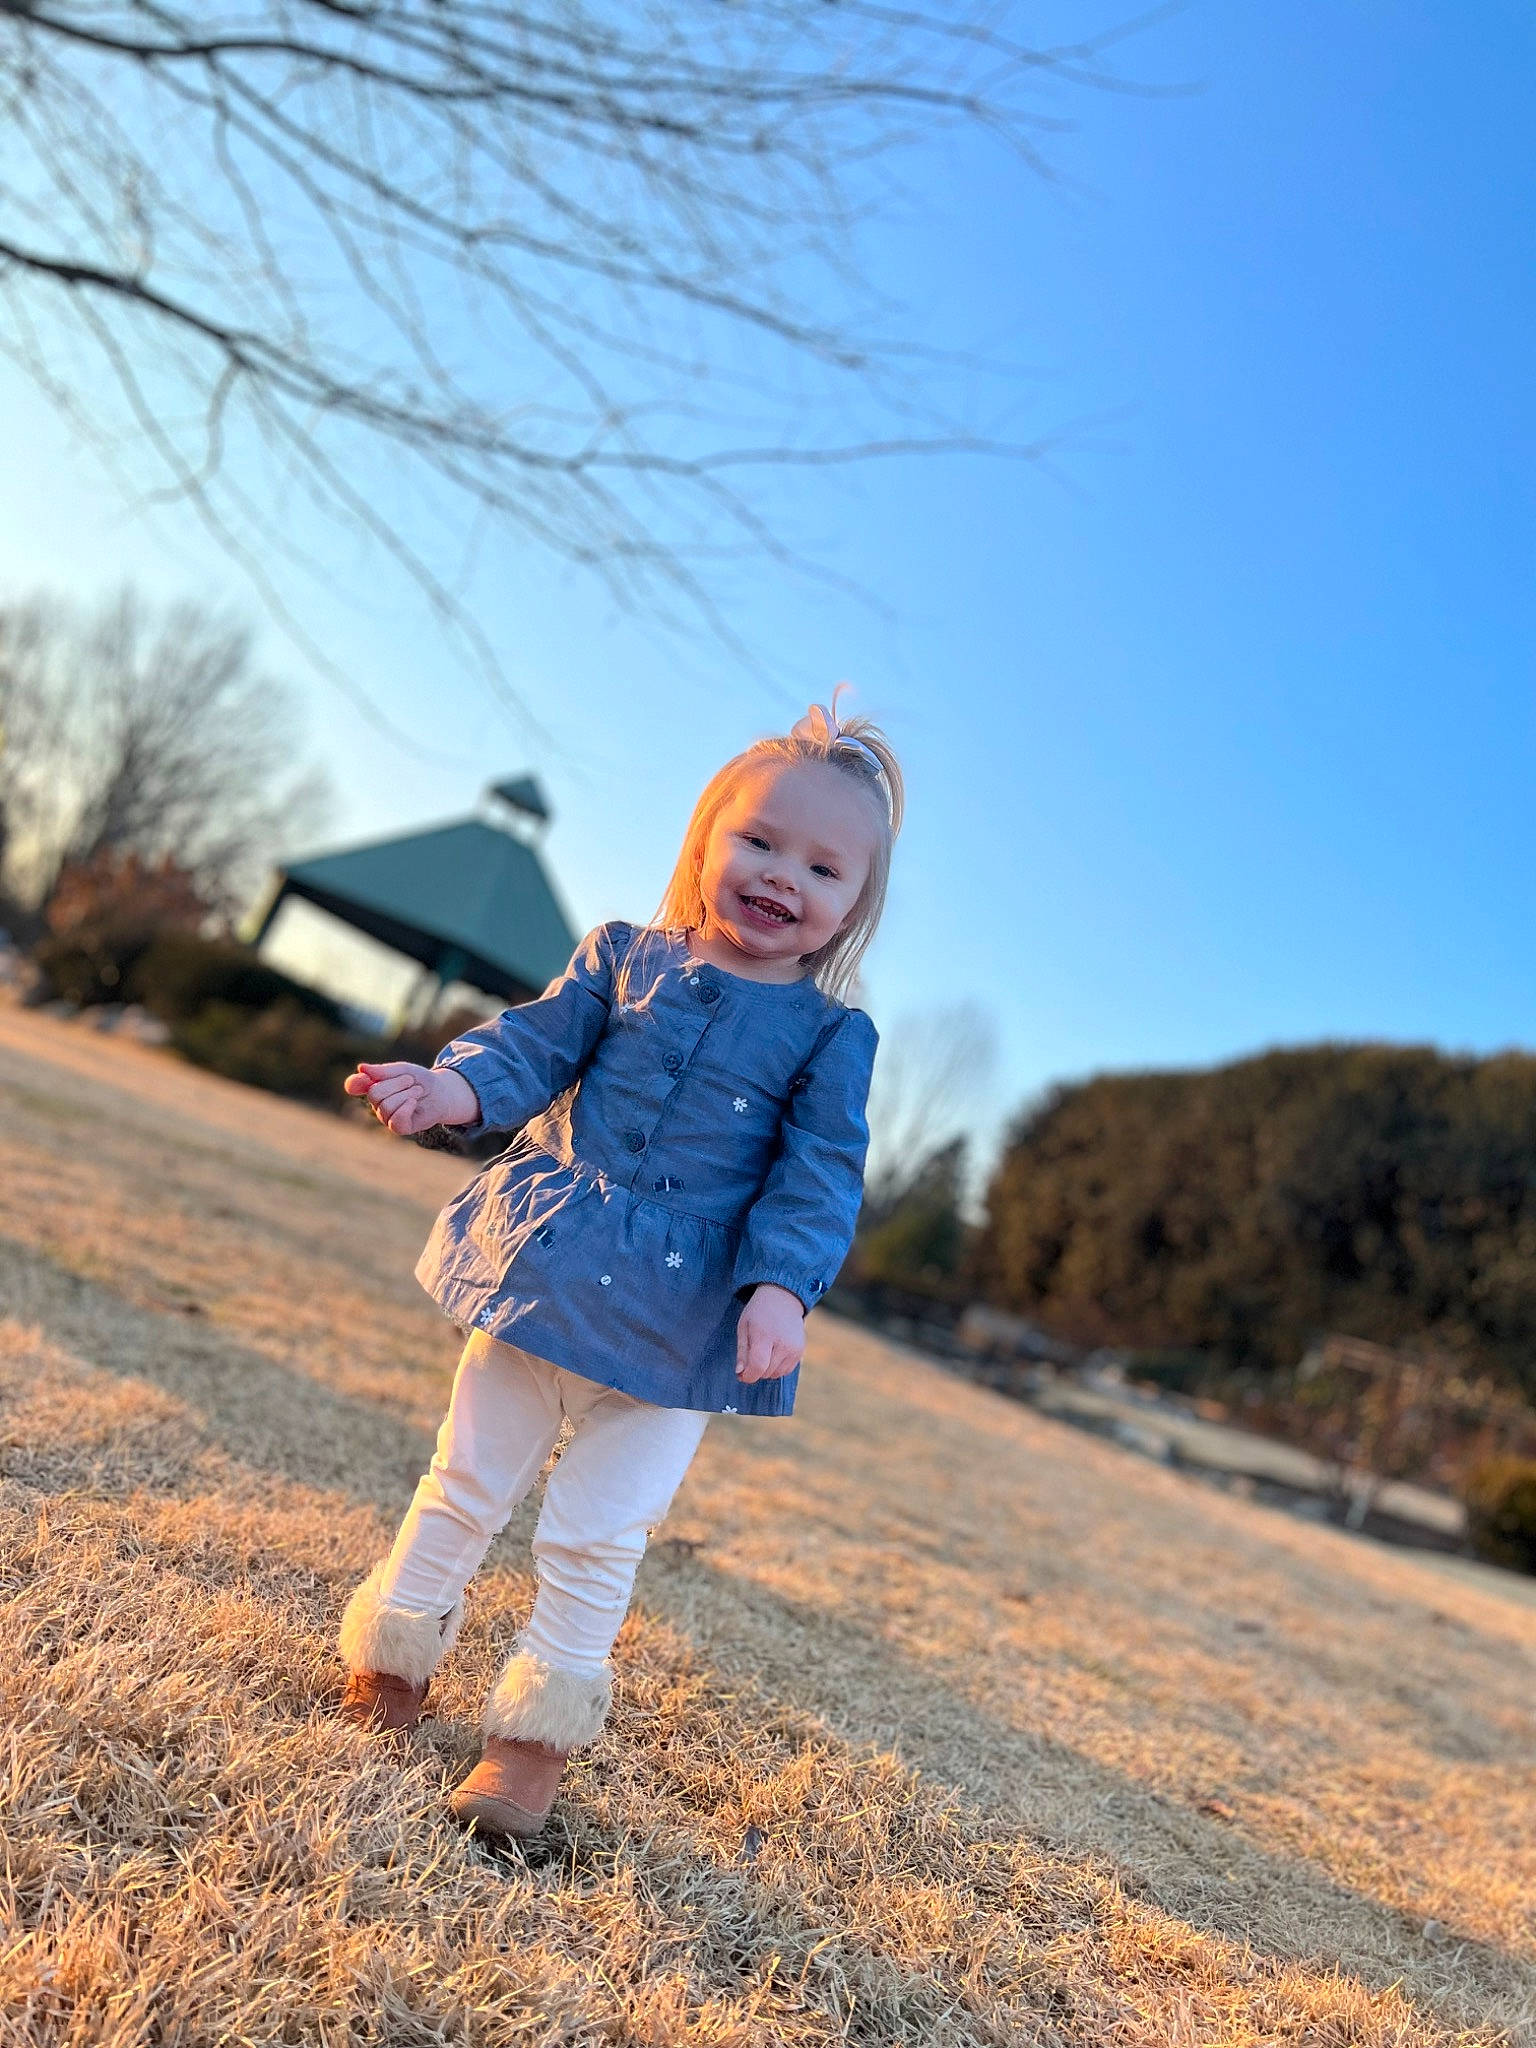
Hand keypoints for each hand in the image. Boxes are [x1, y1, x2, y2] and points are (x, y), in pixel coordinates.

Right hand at [343, 1060, 479, 1135]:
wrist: (442, 1092)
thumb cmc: (420, 1080)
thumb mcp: (403, 1070)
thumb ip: (383, 1071)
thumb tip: (361, 1068)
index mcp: (373, 1087)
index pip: (354, 1085)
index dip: (355, 1082)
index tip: (364, 1077)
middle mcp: (376, 1104)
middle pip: (374, 1093)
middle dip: (397, 1083)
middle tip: (411, 1081)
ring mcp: (387, 1118)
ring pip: (386, 1106)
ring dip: (407, 1094)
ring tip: (417, 1091)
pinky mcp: (400, 1128)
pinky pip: (396, 1120)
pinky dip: (407, 1108)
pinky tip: (414, 1103)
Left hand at [736, 1282, 805, 1383]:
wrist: (782, 1298)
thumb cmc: (758, 1312)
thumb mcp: (744, 1327)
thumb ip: (742, 1352)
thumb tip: (740, 1374)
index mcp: (764, 1335)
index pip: (758, 1366)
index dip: (748, 1375)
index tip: (742, 1374)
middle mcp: (782, 1343)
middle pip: (766, 1372)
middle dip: (756, 1370)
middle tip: (752, 1355)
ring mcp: (794, 1348)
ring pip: (776, 1374)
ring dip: (767, 1369)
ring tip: (764, 1351)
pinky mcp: (800, 1351)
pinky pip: (786, 1370)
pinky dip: (777, 1367)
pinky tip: (774, 1352)